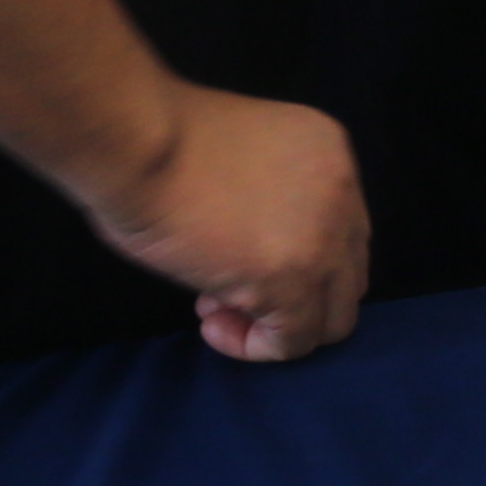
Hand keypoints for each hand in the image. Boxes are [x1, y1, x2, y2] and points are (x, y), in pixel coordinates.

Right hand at [81, 84, 369, 363]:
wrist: (139, 141)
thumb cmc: (162, 140)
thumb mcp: (240, 157)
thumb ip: (266, 198)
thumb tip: (251, 254)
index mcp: (328, 152)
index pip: (339, 228)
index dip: (292, 258)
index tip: (234, 263)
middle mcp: (343, 191)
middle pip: (345, 274)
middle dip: (291, 296)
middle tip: (224, 294)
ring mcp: (326, 236)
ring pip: (333, 316)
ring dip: (276, 326)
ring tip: (215, 313)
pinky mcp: (294, 278)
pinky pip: (295, 340)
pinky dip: (255, 346)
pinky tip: (213, 327)